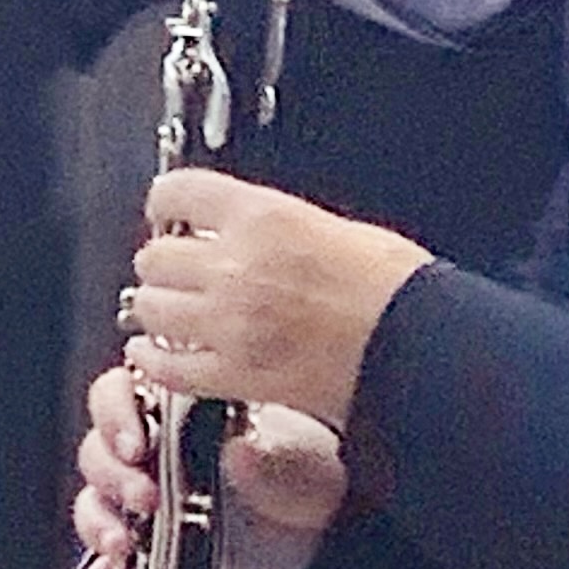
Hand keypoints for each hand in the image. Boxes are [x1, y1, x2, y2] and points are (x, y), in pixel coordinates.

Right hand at [59, 364, 348, 568]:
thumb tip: (241, 452)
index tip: (136, 445)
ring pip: (93, 504)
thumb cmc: (297, 483)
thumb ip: (272, 461)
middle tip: (145, 500)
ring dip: (100, 526)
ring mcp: (137, 504)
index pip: (119, 394)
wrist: (307, 540)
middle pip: (98, 450)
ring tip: (124, 547)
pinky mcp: (139, 552)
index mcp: (176, 412)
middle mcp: (146, 453)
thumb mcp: (299, 467)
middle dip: (113, 476)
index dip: (115, 414)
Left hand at [122, 175, 429, 429]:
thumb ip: (281, 228)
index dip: (167, 202)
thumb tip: (253, 232)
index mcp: (264, 219)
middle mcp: (236, 268)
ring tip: (165, 311)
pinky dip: (152, 359)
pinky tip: (151, 354)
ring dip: (155, 308)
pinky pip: (166, 366)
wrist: (418, 350)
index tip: (168, 210)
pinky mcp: (232, 375)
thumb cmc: (397, 293)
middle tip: (175, 269)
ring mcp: (228, 324)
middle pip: (155, 255)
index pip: (180, 193)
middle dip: (163, 263)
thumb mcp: (339, 229)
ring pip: (150, 307)